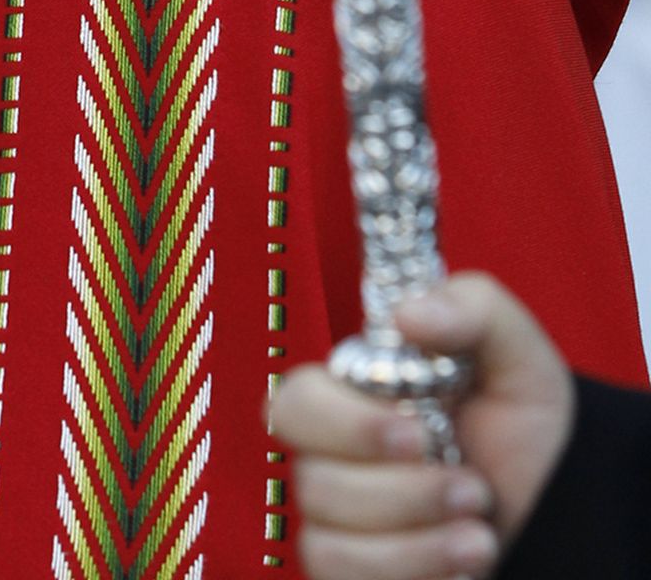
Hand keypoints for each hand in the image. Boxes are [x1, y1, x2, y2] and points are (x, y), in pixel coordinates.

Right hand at [272, 273, 575, 579]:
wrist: (565, 508)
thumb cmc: (530, 427)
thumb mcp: (517, 355)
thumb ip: (471, 307)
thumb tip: (406, 314)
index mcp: (358, 398)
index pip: (293, 403)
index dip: (343, 424)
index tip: (413, 435)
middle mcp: (339, 462)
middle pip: (311, 481)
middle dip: (395, 493)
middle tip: (468, 489)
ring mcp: (347, 525)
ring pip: (328, 542)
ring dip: (417, 541)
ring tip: (480, 530)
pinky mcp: (361, 573)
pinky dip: (413, 574)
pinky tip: (463, 562)